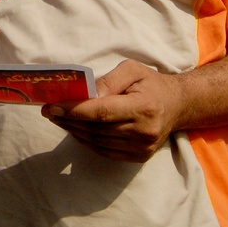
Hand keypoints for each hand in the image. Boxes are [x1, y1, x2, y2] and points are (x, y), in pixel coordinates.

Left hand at [41, 59, 183, 162]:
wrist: (178, 105)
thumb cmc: (151, 83)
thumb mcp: (131, 70)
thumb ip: (108, 81)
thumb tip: (86, 95)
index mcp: (143, 107)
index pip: (101, 112)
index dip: (74, 111)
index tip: (52, 106)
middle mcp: (143, 131)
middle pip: (96, 129)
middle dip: (68, 120)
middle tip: (49, 111)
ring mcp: (141, 148)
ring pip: (97, 142)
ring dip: (73, 131)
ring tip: (58, 118)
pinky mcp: (138, 156)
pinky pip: (104, 151)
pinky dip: (86, 141)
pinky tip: (75, 129)